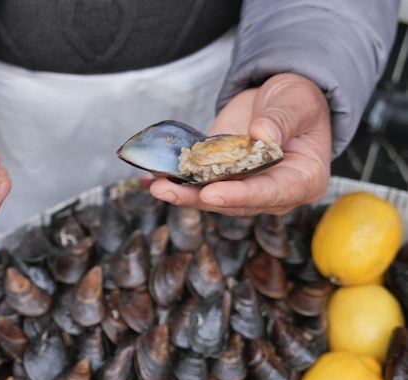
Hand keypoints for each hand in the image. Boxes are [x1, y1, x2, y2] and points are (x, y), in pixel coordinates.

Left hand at [150, 73, 331, 215]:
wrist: (278, 99)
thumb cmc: (298, 100)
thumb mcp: (297, 101)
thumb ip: (281, 119)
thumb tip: (260, 135)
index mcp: (304, 180)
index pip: (272, 193)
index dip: (241, 196)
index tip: (212, 194)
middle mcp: (274, 192)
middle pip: (236, 203)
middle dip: (200, 198)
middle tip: (169, 190)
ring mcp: (246, 188)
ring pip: (213, 197)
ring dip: (184, 193)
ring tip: (158, 186)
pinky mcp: (224, 178)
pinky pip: (201, 183)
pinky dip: (179, 181)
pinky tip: (154, 179)